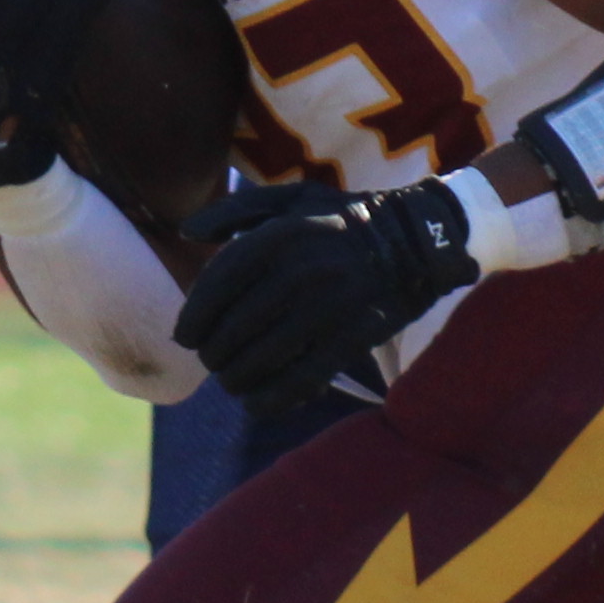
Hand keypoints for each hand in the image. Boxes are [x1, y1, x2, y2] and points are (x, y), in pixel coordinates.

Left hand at [171, 176, 482, 418]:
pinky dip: (272, 398)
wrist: (417, 239)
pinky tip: (257, 403)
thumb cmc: (343, 220)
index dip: (194, 317)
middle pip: (234, 327)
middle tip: (213, 362)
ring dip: (237, 378)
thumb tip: (187, 232)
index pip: (218, 284)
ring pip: (262, 358)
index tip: (186, 337)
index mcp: (278, 235)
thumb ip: (235, 209)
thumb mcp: (292, 198)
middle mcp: (299, 269)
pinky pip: (301, 379)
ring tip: (232, 382)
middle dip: (214, 354)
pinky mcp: (352, 336)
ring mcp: (327, 306)